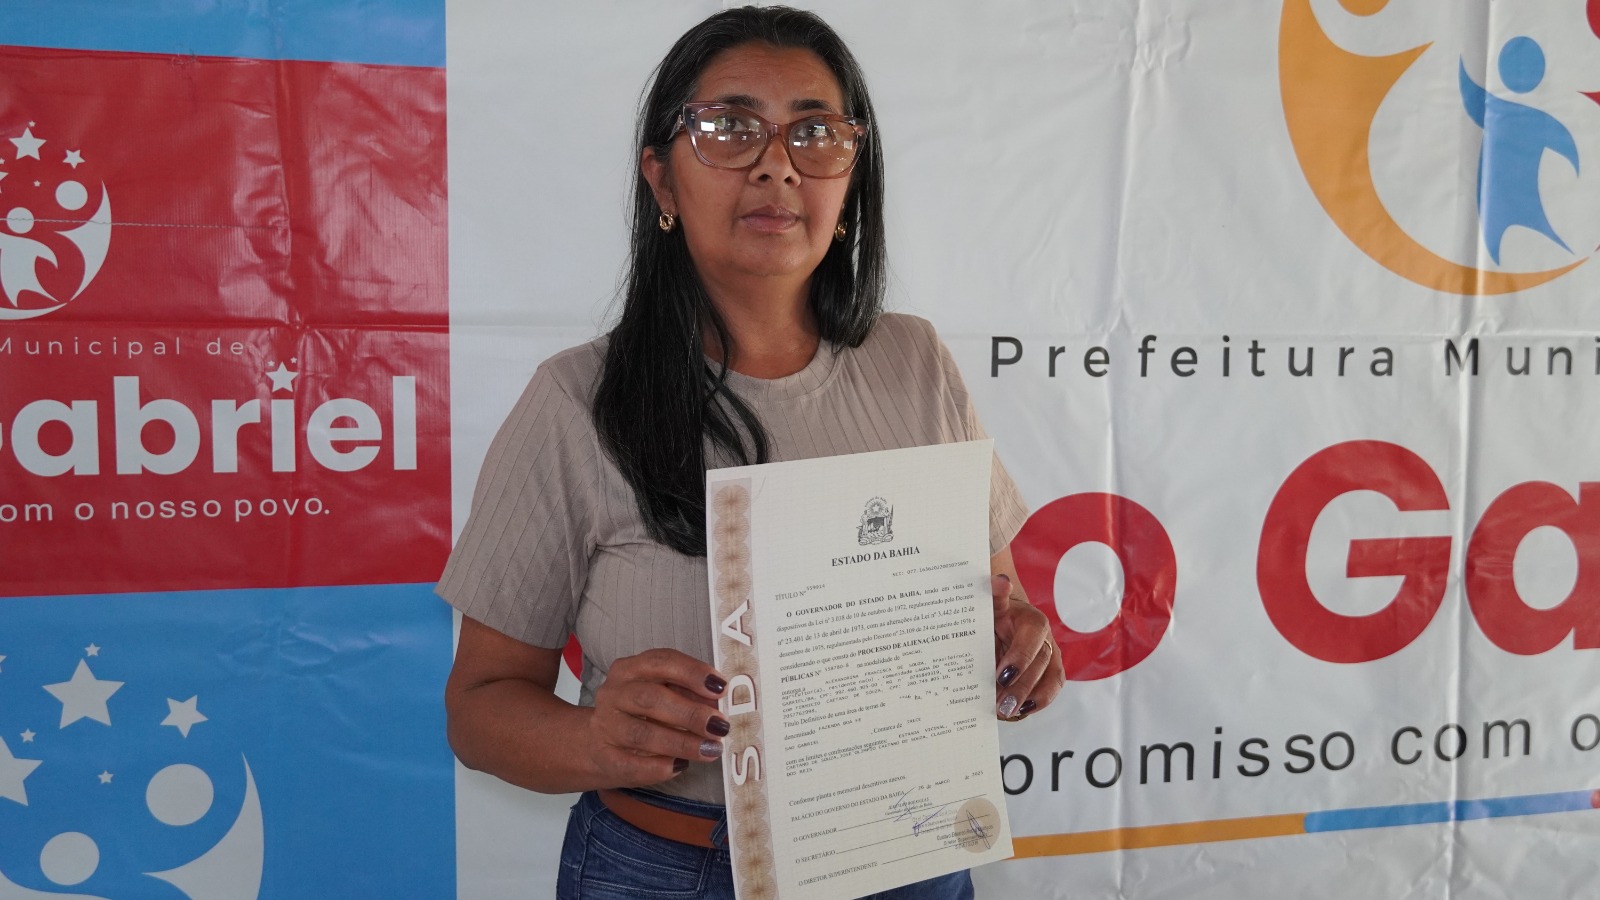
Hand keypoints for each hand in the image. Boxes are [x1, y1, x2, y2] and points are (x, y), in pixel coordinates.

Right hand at [585, 648, 729, 786]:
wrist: (597, 745)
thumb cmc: (639, 714)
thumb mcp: (661, 694)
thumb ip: (687, 694)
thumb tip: (717, 703)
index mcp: (629, 669)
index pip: (661, 661)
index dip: (693, 673)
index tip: (721, 688)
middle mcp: (613, 694)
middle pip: (651, 698)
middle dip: (690, 713)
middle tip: (720, 726)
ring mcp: (606, 726)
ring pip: (642, 734)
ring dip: (681, 743)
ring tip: (710, 750)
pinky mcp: (604, 758)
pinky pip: (631, 765)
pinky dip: (658, 767)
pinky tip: (680, 766)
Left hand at [992, 574, 1064, 719]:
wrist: (1001, 618)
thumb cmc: (993, 612)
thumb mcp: (988, 604)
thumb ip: (992, 595)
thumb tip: (1000, 582)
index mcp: (1031, 618)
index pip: (1033, 636)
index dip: (1020, 657)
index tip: (1001, 674)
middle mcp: (1046, 637)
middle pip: (1040, 663)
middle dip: (1020, 685)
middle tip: (1000, 703)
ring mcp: (1051, 655)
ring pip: (1050, 678)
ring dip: (1030, 697)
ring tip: (1008, 711)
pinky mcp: (1051, 671)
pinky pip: (1052, 688)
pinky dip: (1038, 701)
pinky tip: (1021, 711)